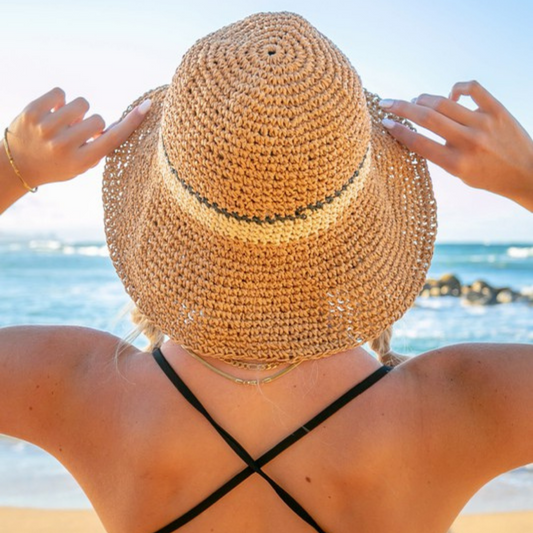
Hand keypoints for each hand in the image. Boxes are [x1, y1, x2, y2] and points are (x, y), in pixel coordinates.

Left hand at [1, 87, 150, 211]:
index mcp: (79, 162)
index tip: (146, 106)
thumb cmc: (58, 164)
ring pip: (81, 103)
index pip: (112, 138)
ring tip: (64, 123)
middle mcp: (63, 146)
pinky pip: (60, 93)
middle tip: (77, 134)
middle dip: (92, 124)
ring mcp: (46, 129)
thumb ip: (99, 147)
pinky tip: (52, 112)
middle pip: (98, 119)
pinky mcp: (31, 112)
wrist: (18, 165)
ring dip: (77, 111)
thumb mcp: (82, 165)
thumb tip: (119, 122)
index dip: (131, 122)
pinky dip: (60, 100)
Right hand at [379, 80, 532, 211]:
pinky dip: (457, 88)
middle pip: (427, 117)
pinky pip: (472, 89)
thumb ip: (440, 153)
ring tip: (414, 101)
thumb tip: (422, 122)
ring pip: (444, 102)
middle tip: (386, 103)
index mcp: (456, 163)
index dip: (397, 130)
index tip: (384, 122)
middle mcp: (468, 142)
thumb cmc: (488, 177)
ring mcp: (484, 123)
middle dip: (401, 108)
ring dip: (423, 99)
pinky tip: (451, 95)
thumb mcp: (459, 174)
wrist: (527, 173)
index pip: (418, 142)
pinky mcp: (498, 110)